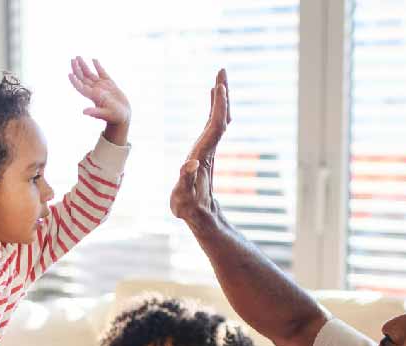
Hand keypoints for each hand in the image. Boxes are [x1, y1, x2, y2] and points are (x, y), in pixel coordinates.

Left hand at [68, 57, 130, 144]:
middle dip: (77, 68)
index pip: (81, 87)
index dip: (75, 81)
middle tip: (72, 59)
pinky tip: (94, 59)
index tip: (70, 73)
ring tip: (78, 57)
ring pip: (90, 74)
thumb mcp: (105, 114)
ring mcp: (102, 86)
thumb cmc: (115, 117)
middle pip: (83, 78)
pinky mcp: (109, 84)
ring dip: (83, 65)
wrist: (124, 116)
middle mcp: (95, 90)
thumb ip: (95, 112)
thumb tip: (84, 112)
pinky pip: (102, 73)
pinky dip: (98, 66)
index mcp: (93, 96)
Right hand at [170, 68, 230, 224]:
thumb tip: (190, 163)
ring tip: (219, 78)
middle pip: (221, 117)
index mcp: (204, 154)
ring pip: (219, 118)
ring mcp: (209, 148)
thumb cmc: (188, 207)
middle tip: (222, 70)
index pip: (215, 126)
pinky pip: (213, 123)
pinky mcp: (206, 149)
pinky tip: (213, 98)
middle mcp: (209, 148)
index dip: (218, 107)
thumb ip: (184, 181)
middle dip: (222, 94)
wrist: (199, 215)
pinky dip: (214, 108)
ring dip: (220, 98)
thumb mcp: (182, 197)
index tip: (219, 87)